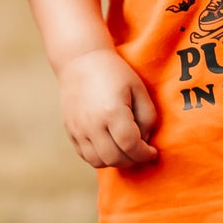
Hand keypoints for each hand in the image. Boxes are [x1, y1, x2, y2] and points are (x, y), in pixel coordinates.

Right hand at [58, 49, 158, 168]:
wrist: (81, 61)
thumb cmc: (114, 73)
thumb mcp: (138, 89)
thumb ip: (147, 118)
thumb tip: (144, 142)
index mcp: (112, 111)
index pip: (131, 146)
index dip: (144, 154)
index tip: (152, 152)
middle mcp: (92, 123)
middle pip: (114, 158)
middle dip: (132, 160)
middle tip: (140, 152)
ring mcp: (78, 129)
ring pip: (98, 162)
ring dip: (115, 161)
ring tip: (124, 150)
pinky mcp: (70, 130)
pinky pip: (85, 155)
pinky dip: (99, 157)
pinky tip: (109, 146)